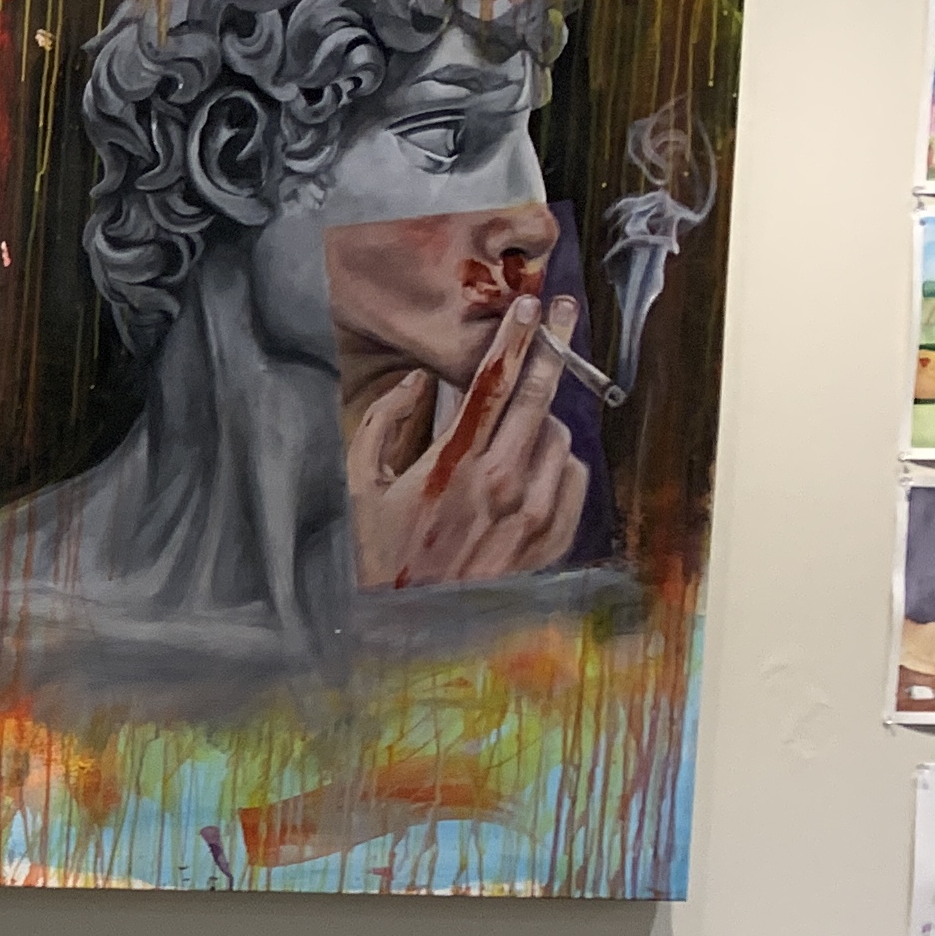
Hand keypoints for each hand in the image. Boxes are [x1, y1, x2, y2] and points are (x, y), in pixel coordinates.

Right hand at [346, 293, 591, 589]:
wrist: (411, 632)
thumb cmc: (378, 556)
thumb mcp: (360, 488)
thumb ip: (382, 424)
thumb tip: (419, 382)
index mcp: (454, 465)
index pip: (494, 382)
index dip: (513, 335)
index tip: (527, 303)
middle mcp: (504, 485)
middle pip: (540, 394)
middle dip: (552, 346)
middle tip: (561, 314)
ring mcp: (535, 514)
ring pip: (560, 434)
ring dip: (541, 418)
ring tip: (514, 428)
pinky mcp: (554, 539)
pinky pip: (575, 475)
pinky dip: (559, 461)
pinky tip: (531, 468)